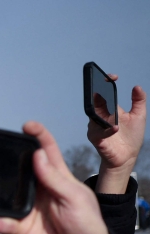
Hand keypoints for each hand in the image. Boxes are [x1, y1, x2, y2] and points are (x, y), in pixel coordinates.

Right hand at [0, 121, 108, 233]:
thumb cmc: (87, 224)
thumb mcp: (76, 199)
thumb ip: (55, 179)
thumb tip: (37, 155)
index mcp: (57, 178)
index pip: (46, 151)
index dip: (38, 136)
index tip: (27, 126)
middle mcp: (39, 190)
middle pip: (20, 169)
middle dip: (9, 160)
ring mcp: (27, 208)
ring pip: (5, 195)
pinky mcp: (18, 228)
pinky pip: (2, 222)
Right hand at [87, 76, 145, 192]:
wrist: (128, 156)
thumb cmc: (132, 137)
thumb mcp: (139, 115)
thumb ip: (139, 101)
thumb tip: (137, 86)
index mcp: (109, 110)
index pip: (103, 94)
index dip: (105, 83)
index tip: (113, 77)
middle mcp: (100, 117)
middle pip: (94, 102)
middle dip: (97, 93)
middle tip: (102, 86)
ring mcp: (96, 128)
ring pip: (94, 117)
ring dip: (102, 114)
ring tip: (111, 111)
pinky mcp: (96, 139)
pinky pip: (98, 133)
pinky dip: (106, 130)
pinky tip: (115, 128)